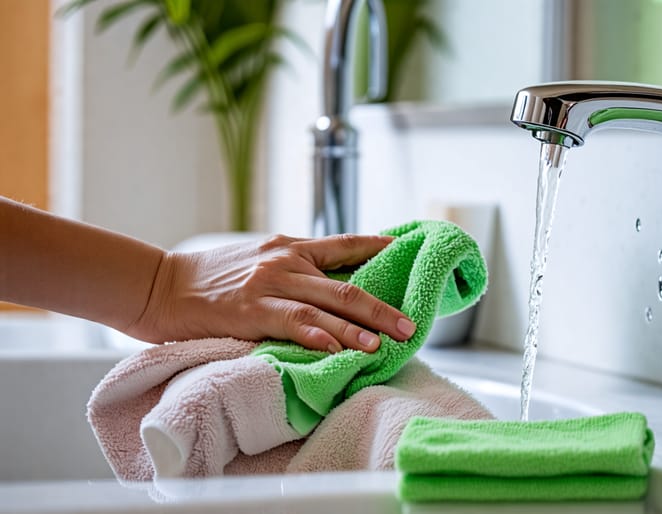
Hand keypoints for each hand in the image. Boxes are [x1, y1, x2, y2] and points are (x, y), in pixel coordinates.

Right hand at [126, 234, 416, 352]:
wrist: (160, 285)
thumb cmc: (211, 279)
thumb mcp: (258, 260)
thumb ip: (294, 268)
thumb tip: (333, 283)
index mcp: (290, 247)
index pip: (345, 243)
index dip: (379, 245)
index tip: (408, 251)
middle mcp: (286, 262)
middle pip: (346, 283)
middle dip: (381, 307)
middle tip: (409, 324)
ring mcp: (268, 285)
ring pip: (325, 306)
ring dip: (357, 327)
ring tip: (383, 344)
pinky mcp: (249, 311)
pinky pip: (290, 322)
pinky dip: (316, 336)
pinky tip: (335, 349)